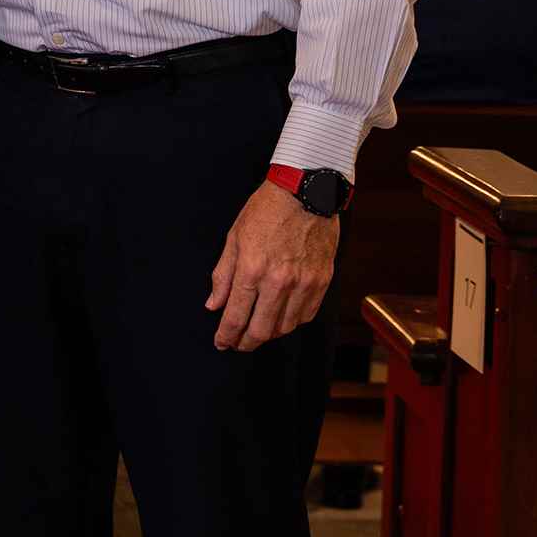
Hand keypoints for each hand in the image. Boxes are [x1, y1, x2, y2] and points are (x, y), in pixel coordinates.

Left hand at [206, 180, 340, 351]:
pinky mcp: (322, 281)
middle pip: (261, 329)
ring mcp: (304, 283)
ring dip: (269, 333)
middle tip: (238, 344)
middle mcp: (279, 281)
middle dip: (246, 342)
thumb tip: (214, 304)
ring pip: (285, 326)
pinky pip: (307, 314)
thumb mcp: (234, 238)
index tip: (221, 342)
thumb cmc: (266, 210)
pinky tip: (283, 318)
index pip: (236, 316)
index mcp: (251, 269)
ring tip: (258, 330)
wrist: (306, 192)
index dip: (226, 335)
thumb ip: (223, 275)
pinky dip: (293, 322)